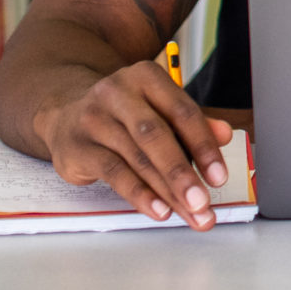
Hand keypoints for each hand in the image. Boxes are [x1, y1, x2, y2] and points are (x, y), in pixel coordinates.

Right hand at [35, 61, 234, 230]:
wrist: (65, 115)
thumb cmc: (124, 115)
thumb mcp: (158, 110)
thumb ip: (191, 123)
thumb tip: (225, 136)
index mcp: (146, 77)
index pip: (182, 112)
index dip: (204, 146)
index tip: (219, 176)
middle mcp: (118, 93)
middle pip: (156, 136)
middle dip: (183, 173)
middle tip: (203, 202)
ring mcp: (93, 119)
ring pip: (137, 159)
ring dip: (167, 191)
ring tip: (189, 213)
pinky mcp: (77, 147)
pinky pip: (114, 174)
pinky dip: (140, 195)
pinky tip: (158, 209)